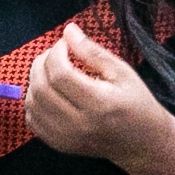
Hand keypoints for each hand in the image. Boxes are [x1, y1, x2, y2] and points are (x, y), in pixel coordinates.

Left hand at [26, 24, 174, 164]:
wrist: (143, 143)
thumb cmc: (137, 103)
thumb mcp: (122, 72)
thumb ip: (93, 51)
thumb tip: (68, 30)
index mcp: (98, 104)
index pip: (60, 74)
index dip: (56, 53)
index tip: (63, 44)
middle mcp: (78, 123)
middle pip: (41, 88)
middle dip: (41, 64)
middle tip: (53, 54)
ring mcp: (66, 138)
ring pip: (32, 103)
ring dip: (34, 80)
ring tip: (50, 70)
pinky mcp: (59, 144)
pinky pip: (32, 119)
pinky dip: (33, 101)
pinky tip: (47, 91)